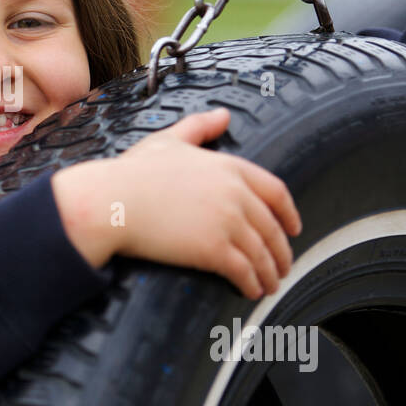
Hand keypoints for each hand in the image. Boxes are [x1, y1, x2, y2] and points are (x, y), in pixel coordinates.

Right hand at [52, 108, 301, 299]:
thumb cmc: (132, 173)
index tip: (293, 229)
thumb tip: (223, 114)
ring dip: (270, 273)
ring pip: (262, 253)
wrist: (111, 202)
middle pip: (273, 228)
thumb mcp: (169, 140)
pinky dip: (253, 284)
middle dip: (281, 252)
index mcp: (229, 167)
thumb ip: (200, 127)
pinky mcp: (214, 250)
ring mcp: (227, 222)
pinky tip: (252, 291)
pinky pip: (244, 272)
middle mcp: (235, 194)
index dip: (289, 214)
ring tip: (269, 285)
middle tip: (282, 266)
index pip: (275, 192)